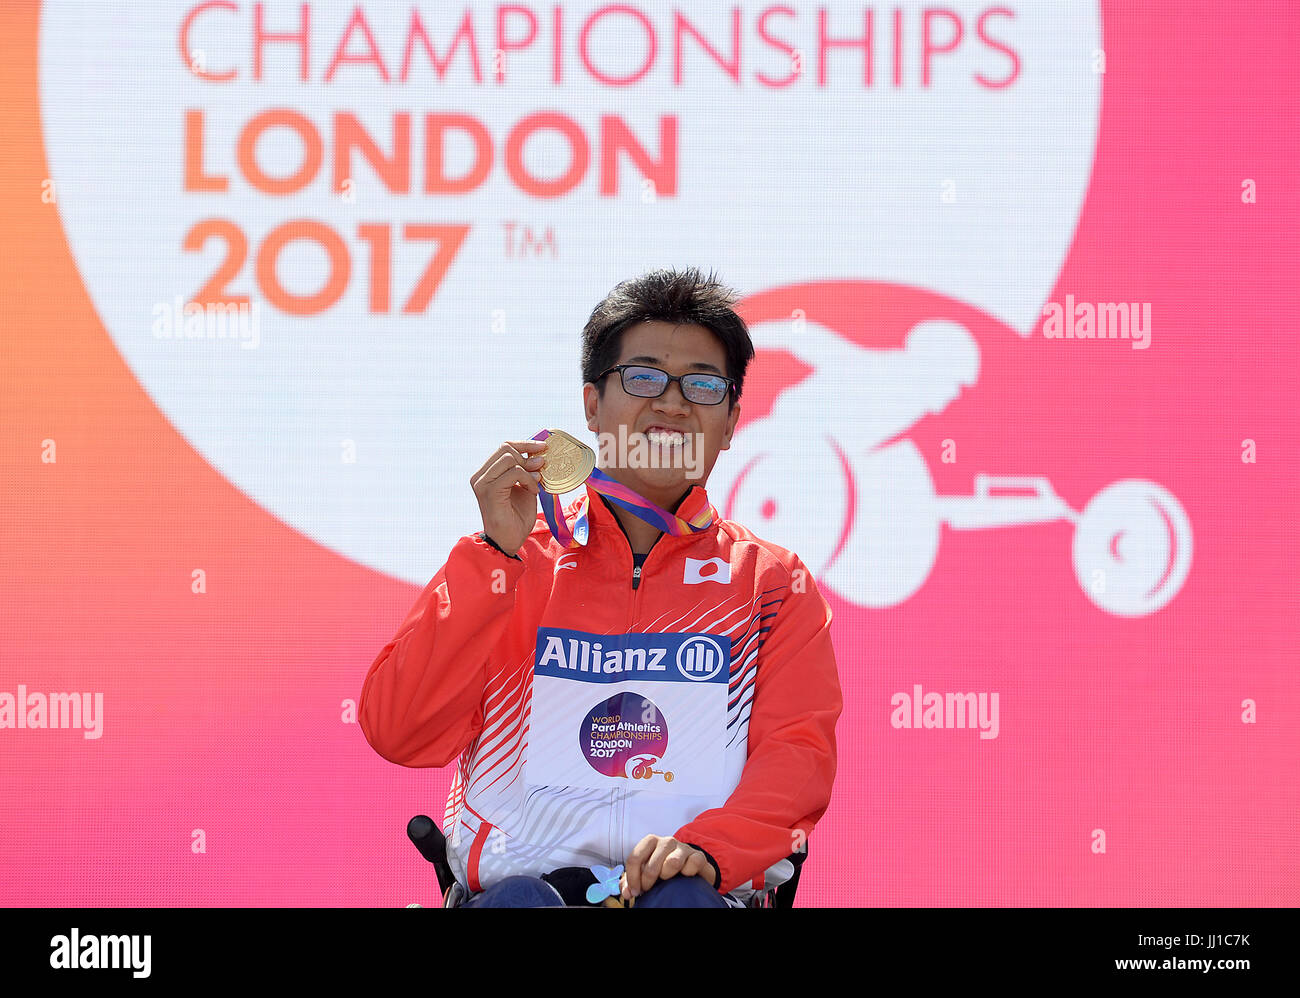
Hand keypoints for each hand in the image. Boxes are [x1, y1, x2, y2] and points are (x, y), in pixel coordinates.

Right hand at [470, 438, 547, 554]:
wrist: (509, 541)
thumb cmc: (516, 518)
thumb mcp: (525, 488)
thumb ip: (528, 472)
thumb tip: (539, 454)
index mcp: (486, 474)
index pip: (504, 448)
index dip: (524, 444)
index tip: (542, 446)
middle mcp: (480, 476)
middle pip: (505, 448)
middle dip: (528, 455)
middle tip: (541, 467)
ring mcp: (482, 483)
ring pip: (509, 458)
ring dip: (529, 469)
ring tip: (536, 483)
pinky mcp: (490, 491)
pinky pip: (513, 473)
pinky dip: (528, 479)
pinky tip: (533, 491)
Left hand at [620, 834, 716, 899]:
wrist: (690, 868)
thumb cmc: (663, 869)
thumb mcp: (645, 873)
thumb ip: (632, 881)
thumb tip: (626, 892)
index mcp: (651, 842)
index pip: (635, 858)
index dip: (632, 878)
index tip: (635, 891)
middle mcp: (666, 841)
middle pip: (652, 865)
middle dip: (648, 882)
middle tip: (649, 889)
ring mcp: (683, 847)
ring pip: (672, 863)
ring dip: (667, 876)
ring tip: (667, 880)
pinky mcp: (698, 855)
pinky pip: (693, 864)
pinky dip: (688, 873)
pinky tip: (685, 877)